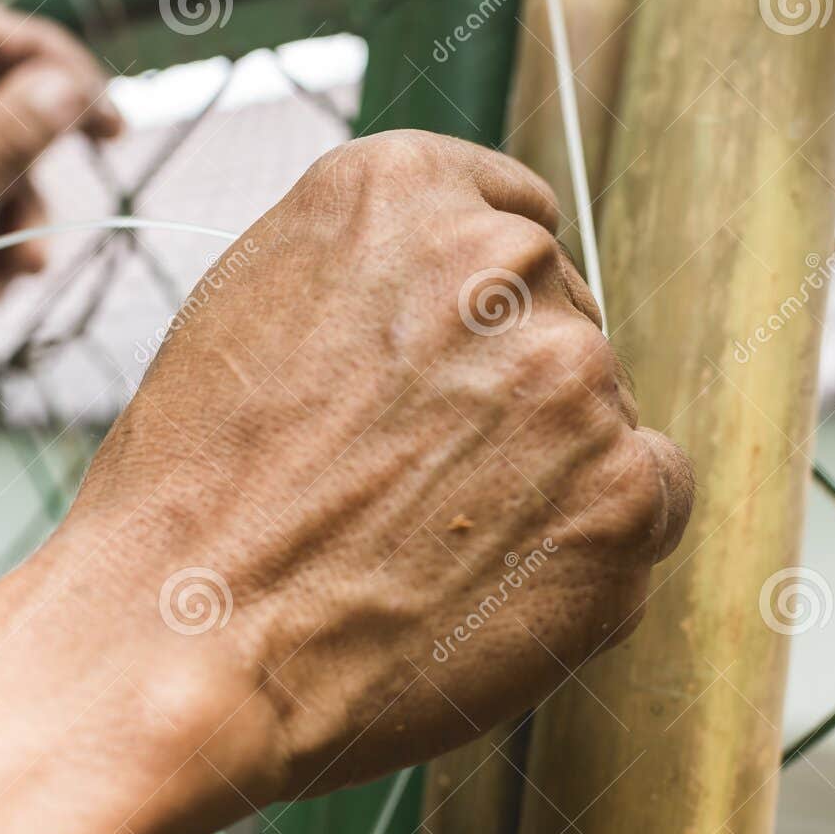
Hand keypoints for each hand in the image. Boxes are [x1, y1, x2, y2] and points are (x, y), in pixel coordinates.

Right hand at [22, 130, 692, 809]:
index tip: (460, 363)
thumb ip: (379, 269)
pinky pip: (652, 495)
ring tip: (434, 540)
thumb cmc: (196, 500)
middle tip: (416, 478)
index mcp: (399, 187)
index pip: (510, 215)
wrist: (182, 646)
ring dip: (547, 467)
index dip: (483, 307)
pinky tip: (497, 577)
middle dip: (509, 391)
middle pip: (560, 318)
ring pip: (602, 412)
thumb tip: (469, 290)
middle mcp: (497, 259)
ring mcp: (570, 373)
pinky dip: (597, 540)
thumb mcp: (255, 308)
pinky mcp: (621, 490)